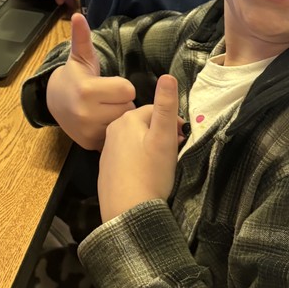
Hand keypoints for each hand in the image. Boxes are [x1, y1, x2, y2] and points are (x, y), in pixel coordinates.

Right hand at [46, 13, 135, 149]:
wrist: (54, 101)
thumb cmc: (75, 76)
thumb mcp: (80, 57)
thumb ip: (82, 38)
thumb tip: (78, 15)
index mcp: (87, 90)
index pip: (128, 90)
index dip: (122, 86)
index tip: (110, 85)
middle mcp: (86, 114)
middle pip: (128, 108)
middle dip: (122, 102)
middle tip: (108, 99)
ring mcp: (88, 132)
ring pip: (123, 123)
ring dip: (119, 117)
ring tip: (106, 110)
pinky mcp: (90, 144)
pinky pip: (116, 136)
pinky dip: (113, 131)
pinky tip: (103, 122)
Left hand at [97, 74, 181, 221]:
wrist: (127, 211)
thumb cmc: (150, 173)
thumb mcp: (163, 138)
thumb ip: (166, 106)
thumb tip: (168, 76)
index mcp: (127, 119)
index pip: (156, 111)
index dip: (172, 123)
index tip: (182, 140)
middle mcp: (113, 130)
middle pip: (144, 125)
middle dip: (160, 134)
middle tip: (174, 153)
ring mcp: (107, 150)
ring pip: (135, 141)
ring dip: (150, 147)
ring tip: (161, 165)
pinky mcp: (106, 168)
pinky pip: (127, 157)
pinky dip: (138, 161)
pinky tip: (145, 175)